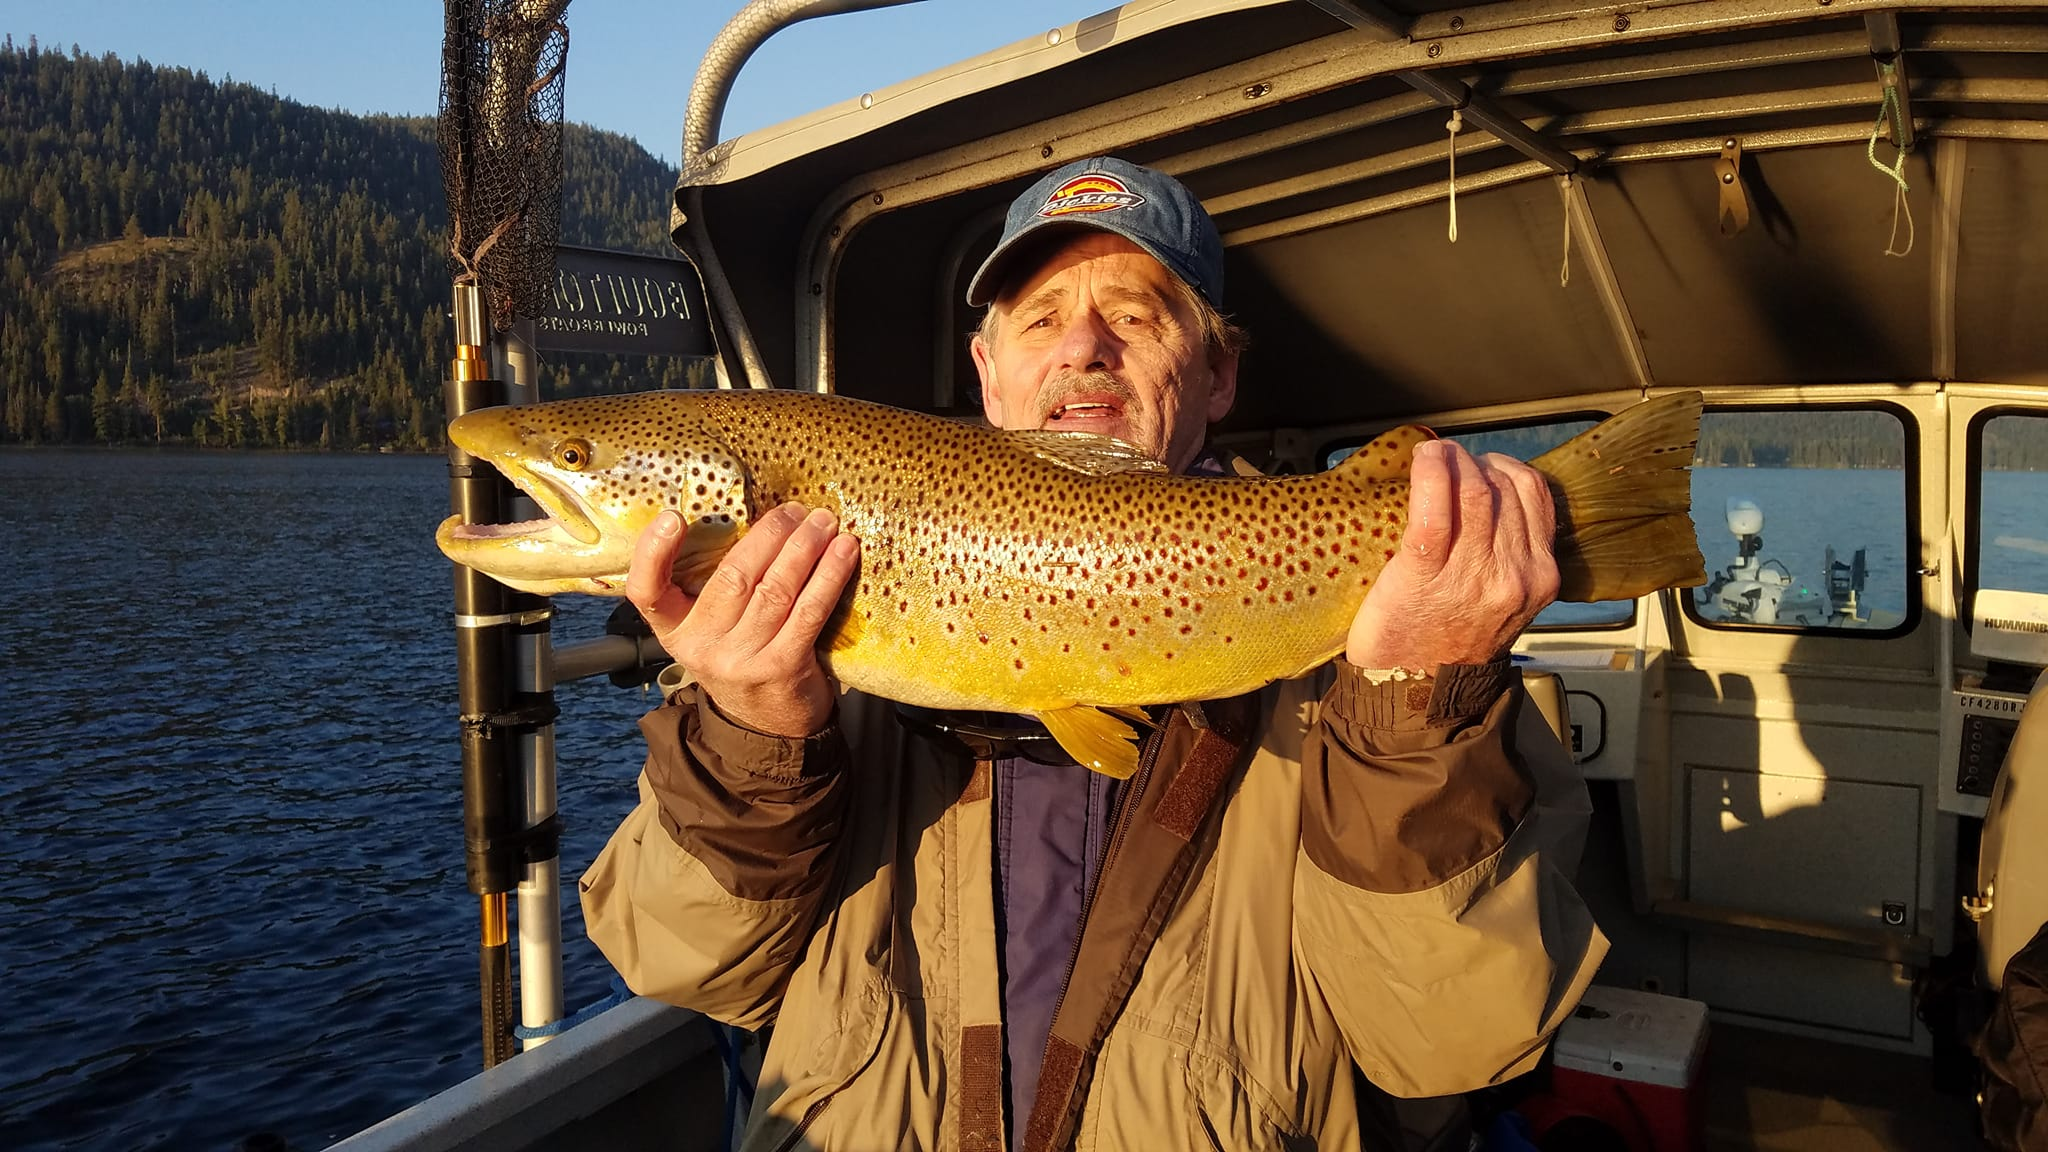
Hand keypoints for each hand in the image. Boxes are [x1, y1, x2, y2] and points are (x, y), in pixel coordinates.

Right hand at [627, 502, 861, 737]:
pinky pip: (809, 611)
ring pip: (775, 589)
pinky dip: (829, 576)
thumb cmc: (743, 661)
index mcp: (675, 631)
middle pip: (733, 576)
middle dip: (769, 534)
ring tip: (824, 522)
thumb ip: (715, 591)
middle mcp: (701, 647)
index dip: (653, 552)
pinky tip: (844, 552)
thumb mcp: (711, 633)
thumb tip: (756, 523)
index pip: (647, 592)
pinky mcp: (781, 668)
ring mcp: (740, 660)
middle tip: (796, 510)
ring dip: (805, 547)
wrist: (769, 728)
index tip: (673, 517)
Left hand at [1346, 440, 1559, 670]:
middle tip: (1448, 458)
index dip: (1504, 467)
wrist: (1417, 691)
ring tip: (1433, 456)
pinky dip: (1429, 475)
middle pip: (1501, 488)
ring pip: (1472, 492)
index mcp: (1541, 576)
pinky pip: (1434, 510)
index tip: (1480, 464)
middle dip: (1472, 462)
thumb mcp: (1507, 600)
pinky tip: (1422, 460)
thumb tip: (1495, 496)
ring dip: (1450, 461)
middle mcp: (1516, 574)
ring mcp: (1473, 575)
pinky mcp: (1426, 575)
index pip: (1535, 495)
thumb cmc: (1452, 639)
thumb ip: (1514, 555)